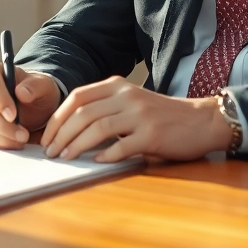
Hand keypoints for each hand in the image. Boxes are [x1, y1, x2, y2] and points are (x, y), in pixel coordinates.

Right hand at [0, 61, 61, 148]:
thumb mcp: (43, 86)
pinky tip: (11, 143)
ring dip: (0, 137)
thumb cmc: (36, 92)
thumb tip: (22, 92)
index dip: (1, 100)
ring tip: (21, 140)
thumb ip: (35, 86)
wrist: (31, 106)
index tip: (14, 116)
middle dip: (2, 125)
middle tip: (23, 135)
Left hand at [41, 76, 231, 162]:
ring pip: (98, 128)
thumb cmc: (163, 116)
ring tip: (65, 158)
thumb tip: (68, 132)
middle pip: (83, 113)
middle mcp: (128, 96)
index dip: (57, 117)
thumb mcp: (132, 103)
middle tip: (51, 152)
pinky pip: (122, 146)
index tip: (47, 136)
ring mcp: (140, 115)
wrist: (201, 121)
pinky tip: (96, 162)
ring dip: (76, 145)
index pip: (77, 97)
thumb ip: (106, 109)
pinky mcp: (152, 135)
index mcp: (119, 85)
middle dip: (61, 134)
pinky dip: (105, 155)